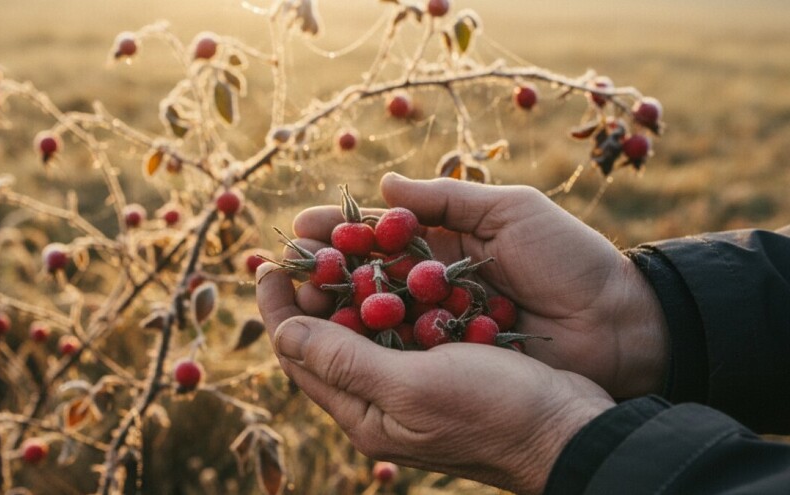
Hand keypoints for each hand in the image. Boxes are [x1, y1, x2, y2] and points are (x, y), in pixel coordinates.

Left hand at [257, 265, 614, 493]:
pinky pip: (405, 320)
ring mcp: (413, 380)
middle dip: (312, 288)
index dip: (278, 307)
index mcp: (364, 411)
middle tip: (304, 242)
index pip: (299, 355)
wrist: (570, 428)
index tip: (265, 261)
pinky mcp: (445, 362)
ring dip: (351, 283)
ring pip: (366, 325)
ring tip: (342, 240)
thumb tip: (283, 333)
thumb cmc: (493, 412)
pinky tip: (395, 259)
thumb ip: (345, 362)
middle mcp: (381, 398)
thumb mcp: (412, 388)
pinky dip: (394, 288)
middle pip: (328, 337)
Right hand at [290, 173, 668, 397]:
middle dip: (327, 271)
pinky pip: (405, 352)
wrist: (620, 325)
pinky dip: (373, 344)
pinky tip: (339, 340)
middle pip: (369, 276)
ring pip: (379, 316)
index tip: (303, 226)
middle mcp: (436, 285)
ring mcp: (442, 326)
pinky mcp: (453, 362)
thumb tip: (382, 187)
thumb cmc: (570, 260)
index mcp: (448, 244)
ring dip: (338, 308)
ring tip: (301, 301)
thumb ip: (448, 200)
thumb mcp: (512, 211)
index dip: (341, 231)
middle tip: (289, 268)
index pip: (382, 235)